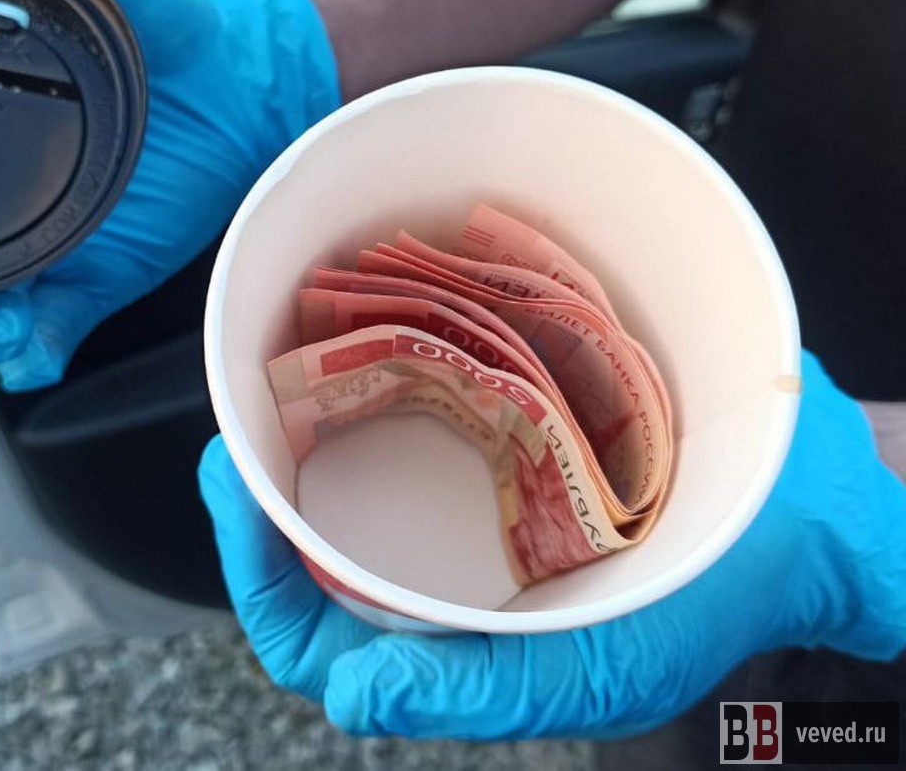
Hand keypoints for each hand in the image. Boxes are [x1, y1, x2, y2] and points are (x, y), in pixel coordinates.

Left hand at [198, 351, 905, 738]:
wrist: (807, 507)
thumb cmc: (710, 590)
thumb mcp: (596, 663)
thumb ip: (470, 691)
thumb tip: (349, 695)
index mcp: (457, 646)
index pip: (314, 637)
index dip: (257, 576)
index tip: (237, 486)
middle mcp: (452, 585)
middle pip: (317, 559)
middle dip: (265, 496)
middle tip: (240, 417)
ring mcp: (475, 523)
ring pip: (358, 494)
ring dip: (309, 440)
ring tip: (279, 377)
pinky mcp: (508, 464)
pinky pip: (418, 435)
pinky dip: (383, 392)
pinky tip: (367, 348)